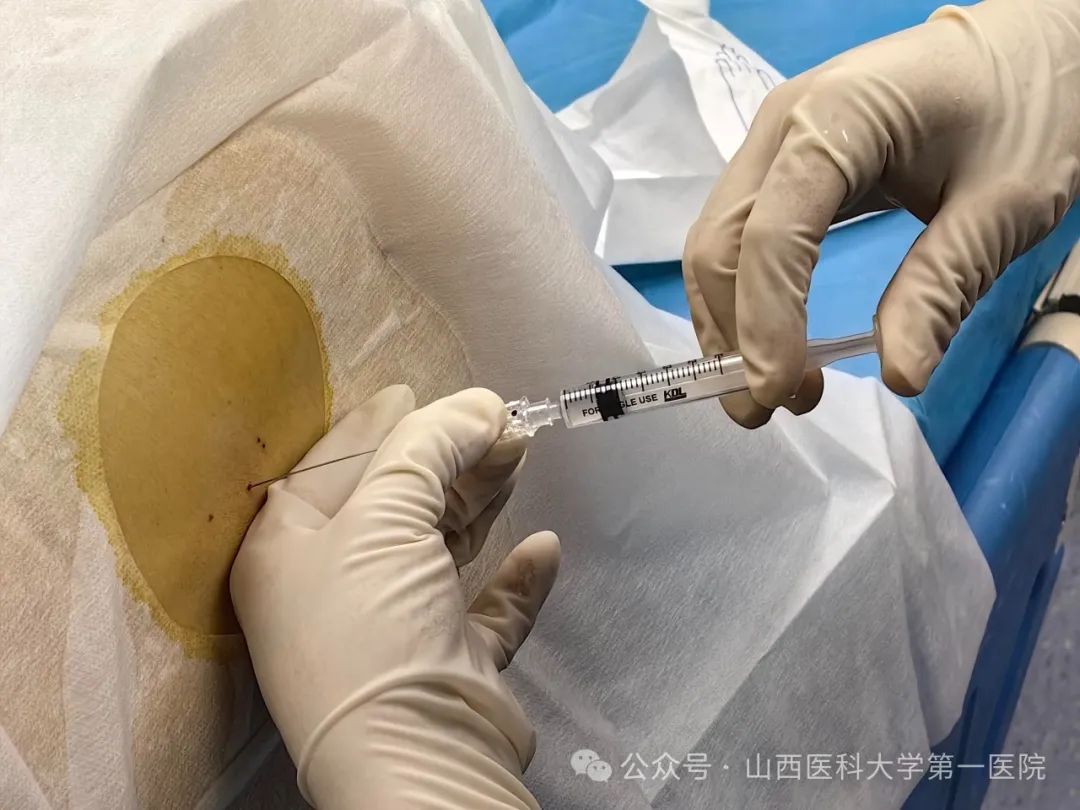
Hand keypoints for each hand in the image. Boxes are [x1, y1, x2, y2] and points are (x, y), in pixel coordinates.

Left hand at [231, 386, 559, 808]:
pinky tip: (540, 549)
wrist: (417, 754)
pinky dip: (511, 577)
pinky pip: (481, 607)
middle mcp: (331, 586)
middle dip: (446, 457)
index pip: (328, 465)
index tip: (421, 389)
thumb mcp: (384, 516)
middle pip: (393, 500)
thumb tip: (481, 405)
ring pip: (438, 545)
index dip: (377, 423)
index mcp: (286, 550)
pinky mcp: (445, 662)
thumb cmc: (372, 622)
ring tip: (521, 455)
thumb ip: (428, 446)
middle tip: (502, 422)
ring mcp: (390, 628)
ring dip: (480, 501)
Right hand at [684, 0, 1079, 426]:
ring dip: (729, 323)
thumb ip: (943, 287)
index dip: (767, 321)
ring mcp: (771, 143)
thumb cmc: (1025, 113)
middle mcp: (781, 126)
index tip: (782, 393)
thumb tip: (901, 377)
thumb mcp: (1005, 205)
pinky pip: (736, 239)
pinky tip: (768, 341)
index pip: (773, 234)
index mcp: (835, 118)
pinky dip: (741, 298)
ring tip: (777, 386)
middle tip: (774, 407)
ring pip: (714, 245)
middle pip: (721, 244)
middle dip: (733, 333)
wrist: (1025, 51)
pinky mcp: (777, 165)